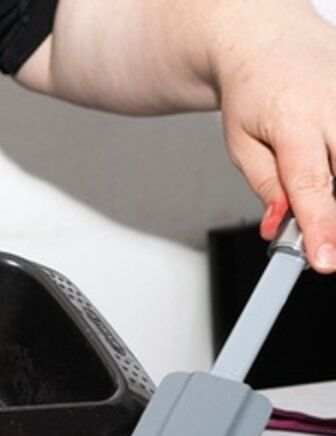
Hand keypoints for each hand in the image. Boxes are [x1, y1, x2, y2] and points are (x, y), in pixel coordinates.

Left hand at [215, 1, 335, 271]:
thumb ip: (265, 187)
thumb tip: (280, 225)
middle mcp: (335, 106)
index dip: (320, 228)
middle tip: (322, 243)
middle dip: (333, 215)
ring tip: (320, 206)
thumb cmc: (253, 93)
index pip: (311, 186)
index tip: (325, 259)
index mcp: (294, 120)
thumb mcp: (241, 145)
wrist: (269, 43)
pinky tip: (328, 169)